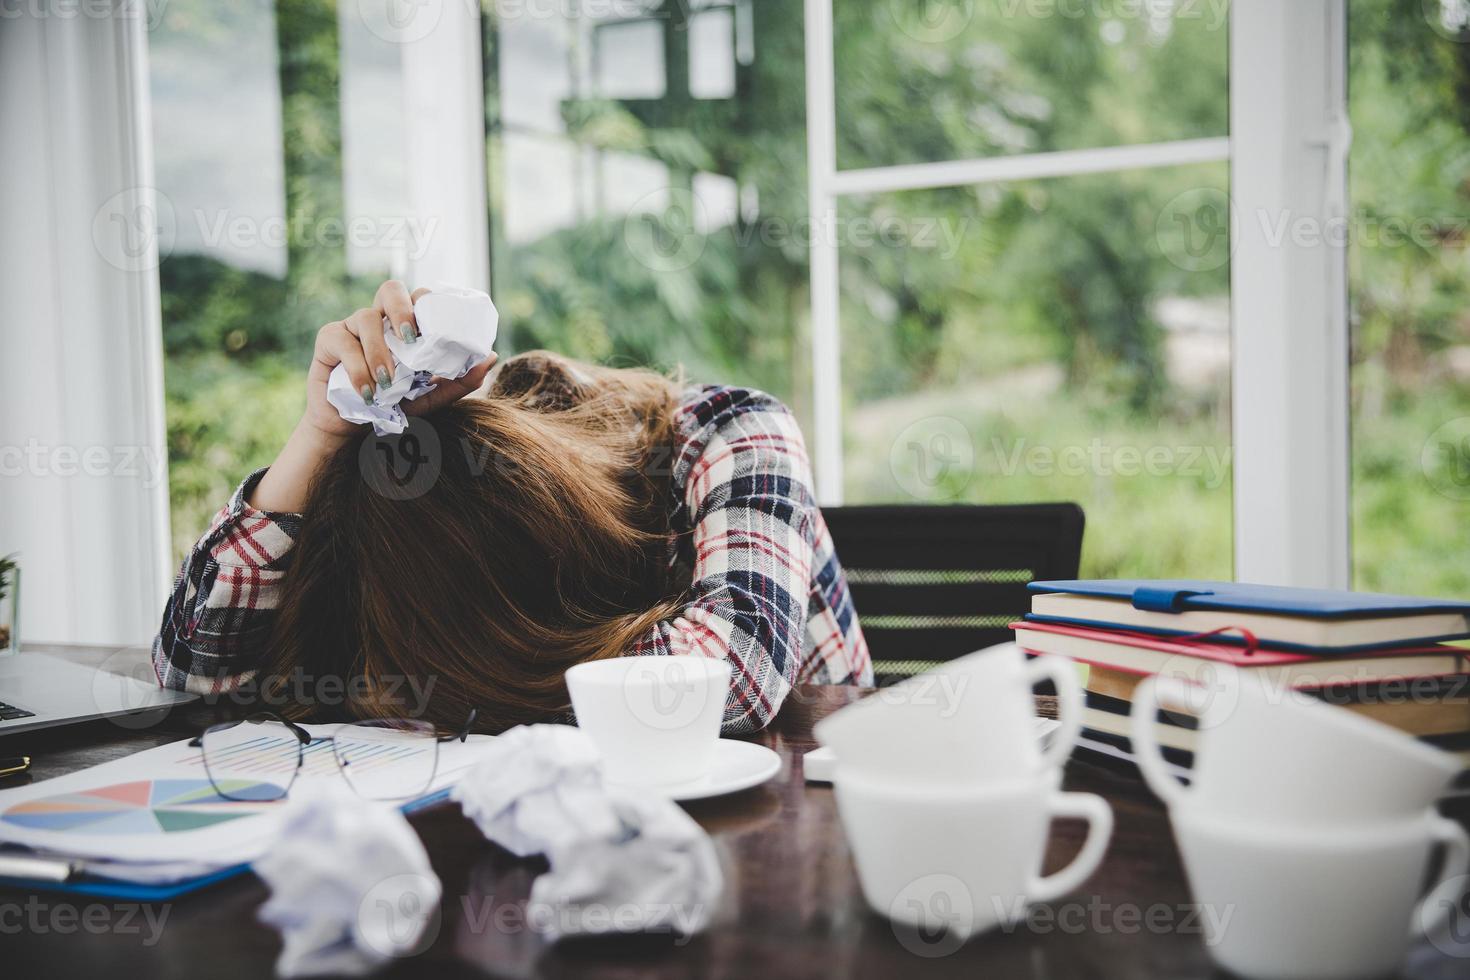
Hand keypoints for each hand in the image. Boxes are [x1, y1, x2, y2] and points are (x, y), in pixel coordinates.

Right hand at [250, 281, 496, 512]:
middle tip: (411, 337)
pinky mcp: (328, 339)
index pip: (419, 298)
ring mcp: (352, 326)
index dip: (429, 302)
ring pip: (366, 318)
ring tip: (388, 382)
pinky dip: (357, 367)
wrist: (351, 426)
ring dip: (379, 351)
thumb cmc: (392, 404)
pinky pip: (343, 341)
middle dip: (403, 308)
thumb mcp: (430, 397)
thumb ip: (459, 380)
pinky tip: (367, 391)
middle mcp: (380, 319)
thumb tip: (490, 357)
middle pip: (390, 289)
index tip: (440, 327)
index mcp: (404, 325)